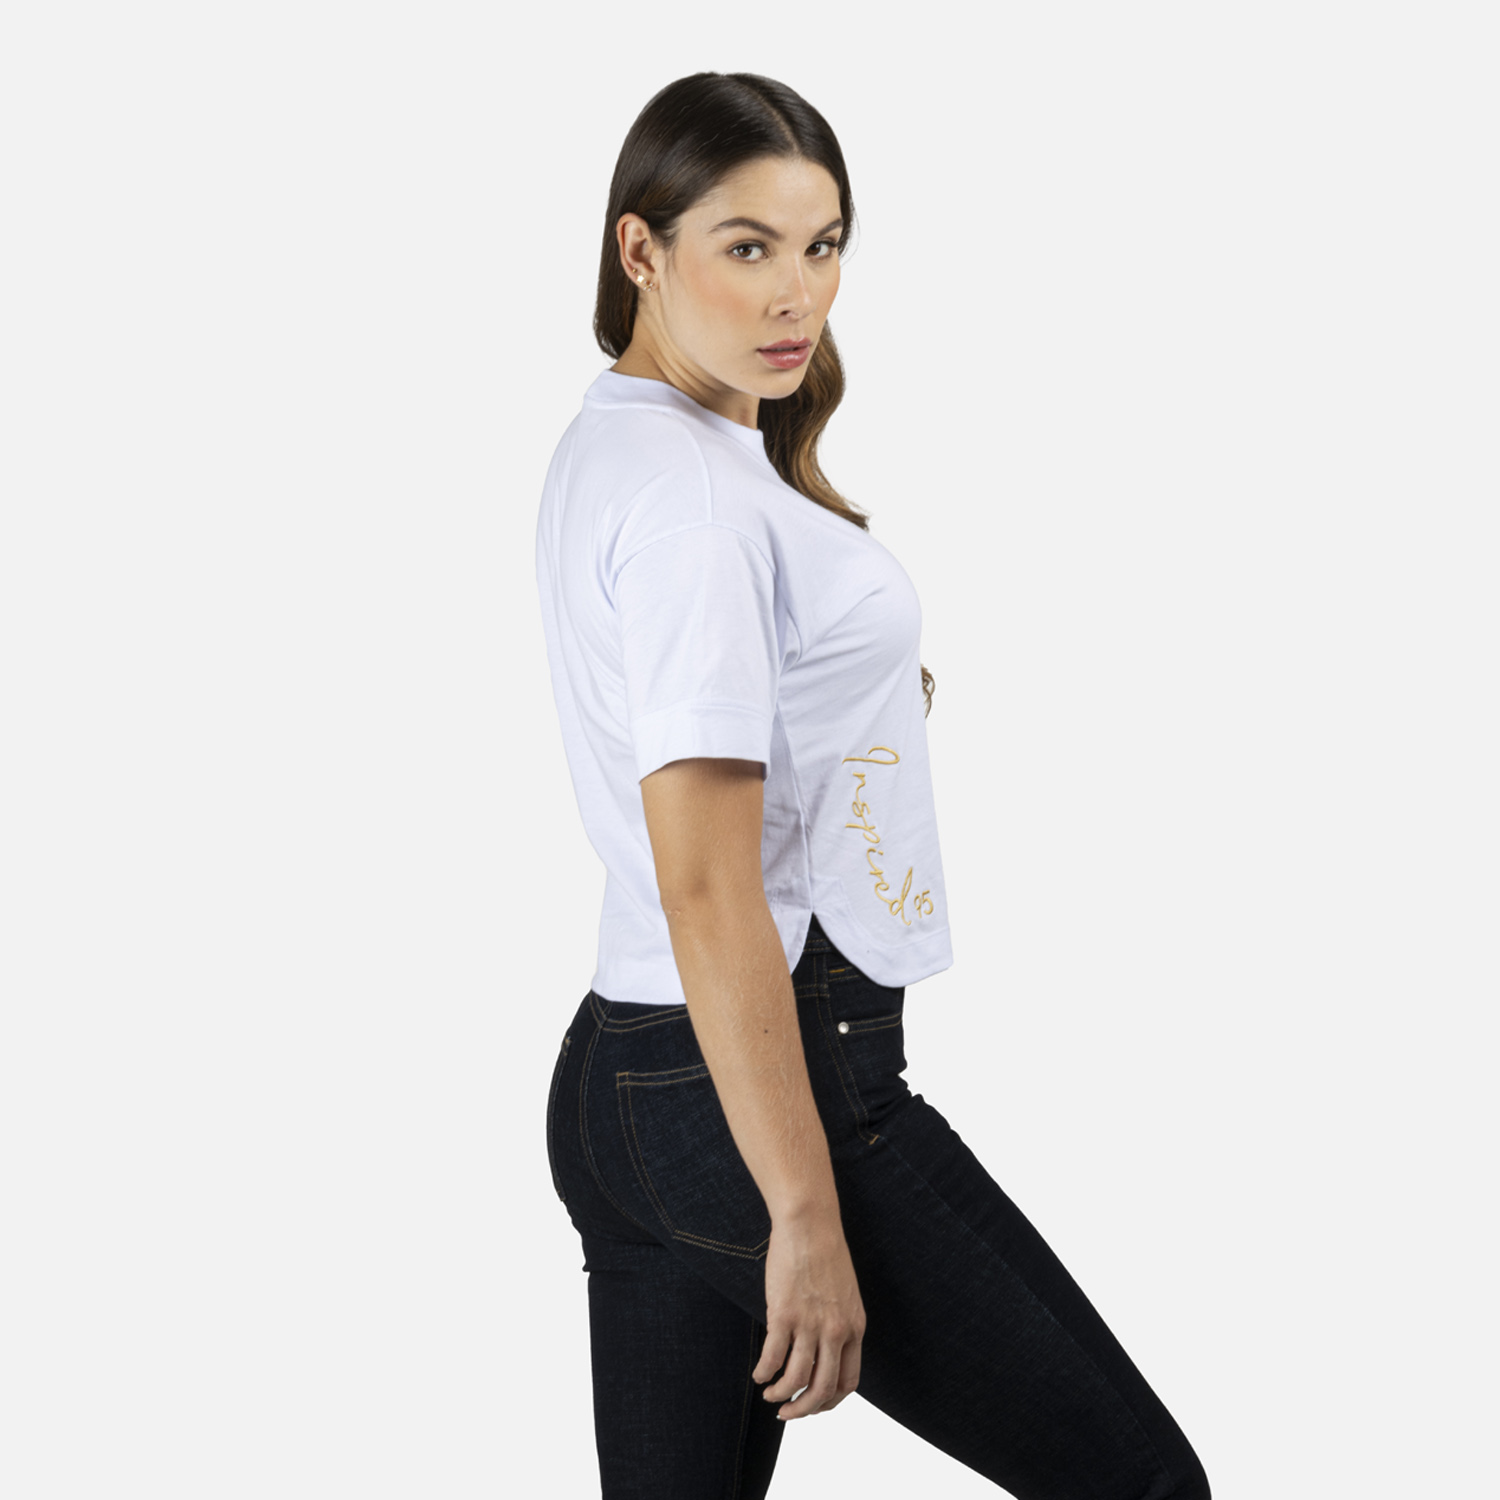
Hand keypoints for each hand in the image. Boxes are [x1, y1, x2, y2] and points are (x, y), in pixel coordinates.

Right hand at [752, 1213, 865, 1419]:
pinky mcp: (784, 1314)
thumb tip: (822, 1352)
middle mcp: (835, 1331)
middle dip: (803, 1410)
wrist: (810, 1224)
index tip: (813, 1405)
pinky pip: (773, 1357)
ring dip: (780, 1395)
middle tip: (787, 1414)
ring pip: (796, 1379)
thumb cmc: (824, 1253)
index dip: (829, 1402)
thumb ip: (839, 1325)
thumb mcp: (845, 1295)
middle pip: (822, 1389)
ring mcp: (809, 1324)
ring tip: (770, 1395)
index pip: (847, 1382)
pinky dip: (764, 1373)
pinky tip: (758, 1374)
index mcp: (854, 1328)